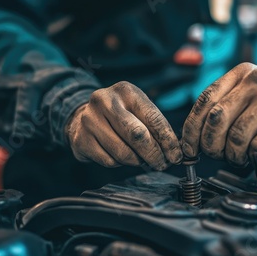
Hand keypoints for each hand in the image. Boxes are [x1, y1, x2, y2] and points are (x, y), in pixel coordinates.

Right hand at [67, 81, 181, 169]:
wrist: (81, 117)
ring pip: (123, 152)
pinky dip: (120, 164)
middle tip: (162, 164)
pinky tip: (121, 157)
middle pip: (137, 135)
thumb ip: (155, 126)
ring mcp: (89, 120)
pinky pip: (109, 161)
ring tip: (142, 160)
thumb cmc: (119, 115)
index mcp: (126, 91)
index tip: (176, 155)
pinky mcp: (80, 139)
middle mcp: (105, 101)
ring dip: (138, 161)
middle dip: (154, 154)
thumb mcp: (137, 110)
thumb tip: (174, 151)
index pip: (153, 118)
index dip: (167, 140)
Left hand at [181, 63, 256, 166]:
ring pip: (237, 135)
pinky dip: (254, 159)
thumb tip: (196, 137)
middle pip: (217, 119)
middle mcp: (256, 81)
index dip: (192, 129)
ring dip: (233, 155)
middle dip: (211, 145)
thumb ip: (227, 105)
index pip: (205, 100)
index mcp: (240, 73)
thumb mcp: (251, 91)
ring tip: (239, 158)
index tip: (190, 148)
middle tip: (217, 155)